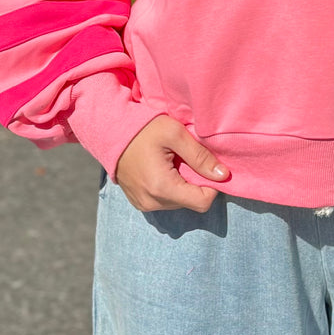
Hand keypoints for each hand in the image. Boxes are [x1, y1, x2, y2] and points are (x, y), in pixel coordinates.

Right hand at [114, 115, 229, 212]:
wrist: (110, 132)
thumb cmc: (144, 129)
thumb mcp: (175, 134)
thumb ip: (200, 156)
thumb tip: (223, 175)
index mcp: (162, 187)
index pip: (202, 203)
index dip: (211, 185)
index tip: (205, 166)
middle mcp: (152, 203)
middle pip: (190, 202)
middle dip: (195, 182)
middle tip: (186, 159)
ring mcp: (144, 205)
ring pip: (178, 202)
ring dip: (182, 185)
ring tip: (172, 162)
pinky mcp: (139, 203)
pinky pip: (164, 201)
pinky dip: (170, 188)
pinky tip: (162, 168)